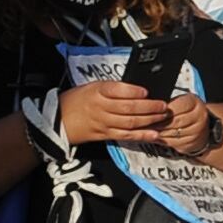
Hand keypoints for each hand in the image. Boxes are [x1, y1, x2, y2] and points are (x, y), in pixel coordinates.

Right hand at [57, 79, 171, 147]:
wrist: (58, 119)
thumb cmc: (78, 99)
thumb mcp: (93, 86)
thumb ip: (113, 88)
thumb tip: (139, 88)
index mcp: (97, 91)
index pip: (117, 90)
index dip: (133, 91)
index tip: (147, 91)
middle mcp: (100, 107)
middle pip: (128, 108)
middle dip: (149, 107)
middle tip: (164, 105)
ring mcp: (103, 123)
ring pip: (129, 122)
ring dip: (149, 120)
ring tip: (163, 117)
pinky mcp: (105, 135)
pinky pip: (125, 136)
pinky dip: (141, 135)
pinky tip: (154, 134)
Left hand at [151, 92, 215, 157]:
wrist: (199, 126)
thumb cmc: (184, 111)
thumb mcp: (179, 102)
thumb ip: (167, 106)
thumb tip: (149, 111)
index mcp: (195, 102)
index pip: (176, 107)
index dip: (162, 112)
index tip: (150, 113)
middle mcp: (200, 116)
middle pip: (175, 121)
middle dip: (159, 123)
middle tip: (146, 124)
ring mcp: (198, 131)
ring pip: (173, 133)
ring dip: (159, 133)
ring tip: (148, 131)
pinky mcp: (192, 143)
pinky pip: (174, 142)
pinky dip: (162, 140)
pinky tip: (155, 137)